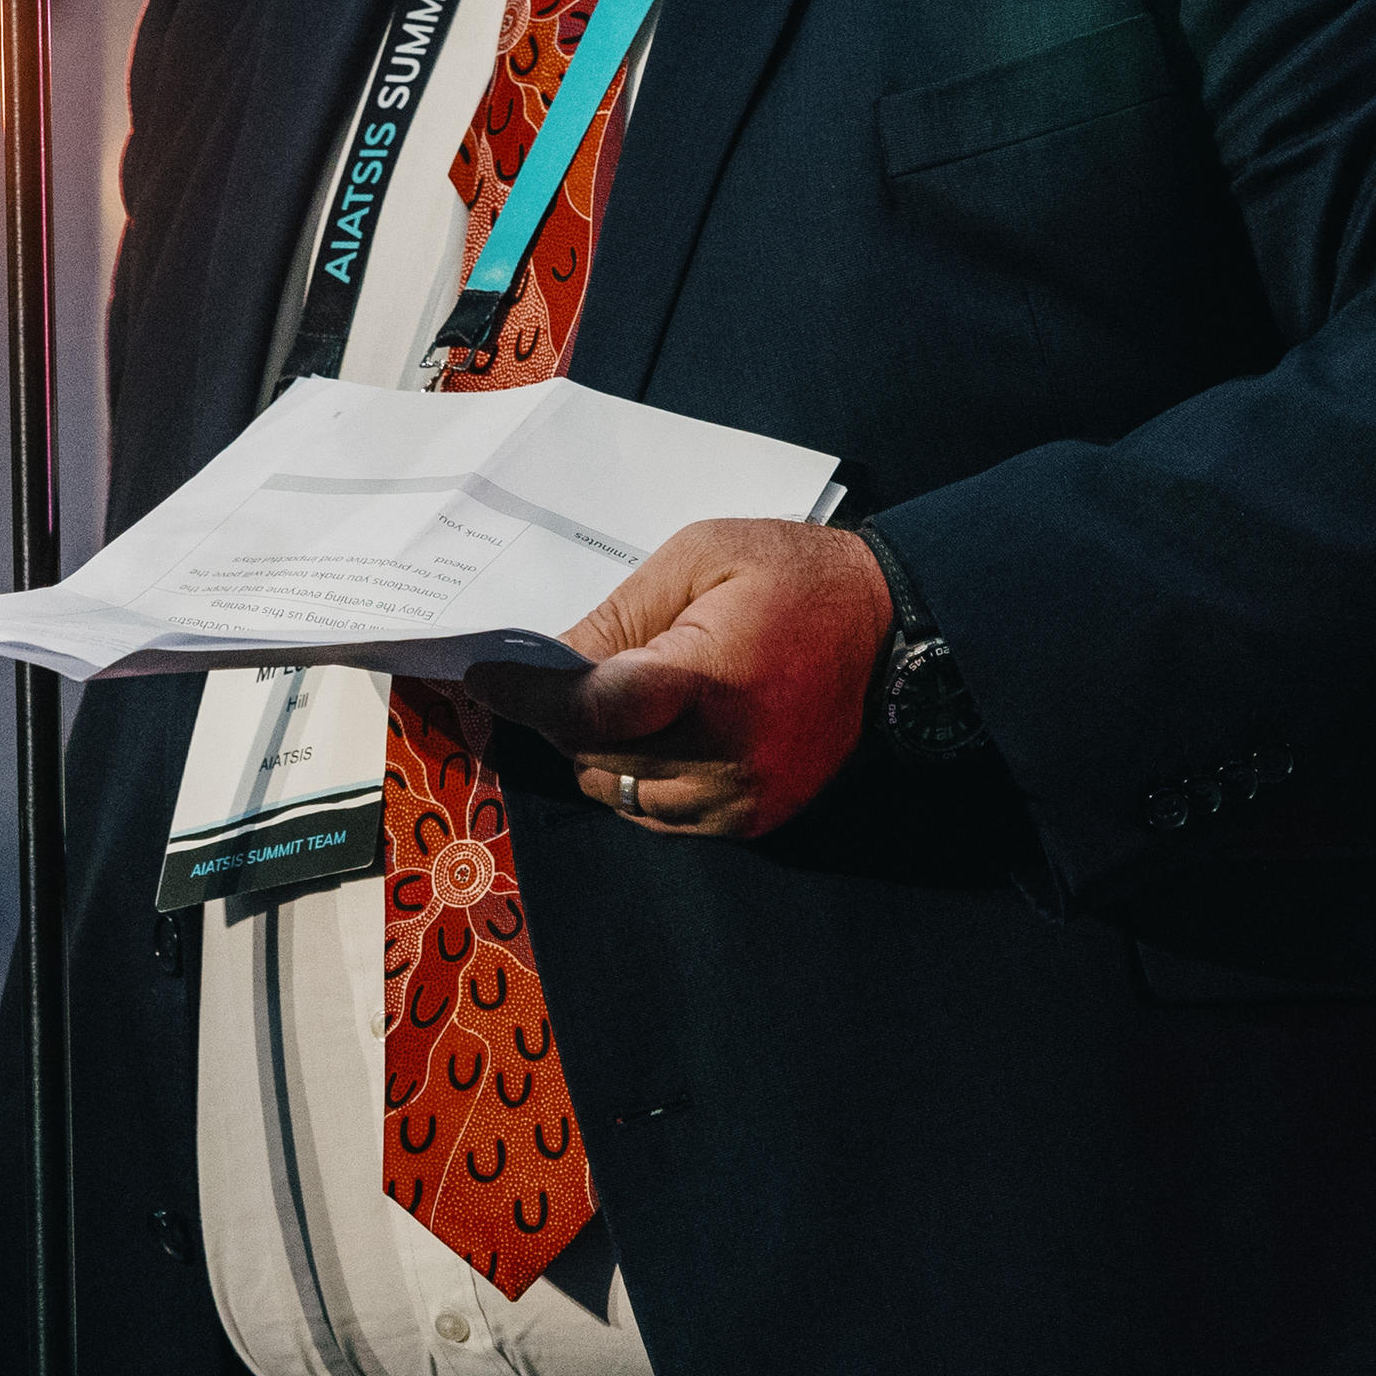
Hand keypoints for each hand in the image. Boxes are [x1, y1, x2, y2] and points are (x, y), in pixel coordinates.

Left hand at [464, 520, 892, 839]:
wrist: (893, 625)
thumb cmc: (795, 575)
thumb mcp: (700, 557)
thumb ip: (620, 615)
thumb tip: (549, 662)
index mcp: (712, 679)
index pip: (591, 709)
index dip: (529, 697)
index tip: (483, 677)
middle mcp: (727, 754)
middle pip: (596, 754)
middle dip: (564, 716)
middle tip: (554, 676)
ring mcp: (743, 795)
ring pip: (620, 792)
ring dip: (601, 750)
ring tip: (618, 699)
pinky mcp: (756, 818)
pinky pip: (661, 813)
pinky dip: (642, 777)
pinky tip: (659, 731)